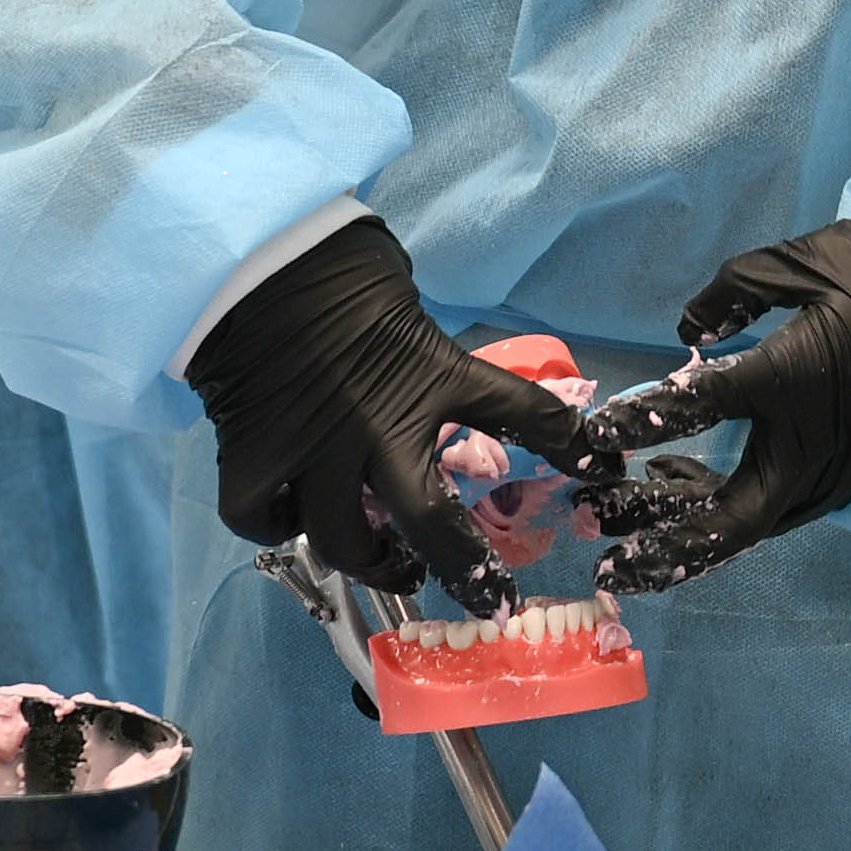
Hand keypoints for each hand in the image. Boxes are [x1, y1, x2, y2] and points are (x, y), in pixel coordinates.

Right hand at [185, 216, 594, 611]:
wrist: (264, 262)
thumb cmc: (351, 285)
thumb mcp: (426, 329)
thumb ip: (460, 379)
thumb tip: (515, 415)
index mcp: (426, 380)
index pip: (520, 413)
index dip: (568, 447)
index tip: (597, 476)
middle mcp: (371, 424)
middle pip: (421, 523)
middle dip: (458, 570)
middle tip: (475, 587)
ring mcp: (309, 445)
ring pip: (340, 539)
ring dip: (369, 560)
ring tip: (386, 560)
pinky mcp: (253, 451)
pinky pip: (263, 517)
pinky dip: (279, 524)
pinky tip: (298, 513)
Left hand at [597, 223, 850, 592]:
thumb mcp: (816, 260)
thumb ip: (739, 288)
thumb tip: (689, 329)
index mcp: (794, 379)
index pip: (699, 406)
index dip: (639, 417)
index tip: (592, 431)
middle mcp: (808, 445)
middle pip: (724, 519)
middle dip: (658, 536)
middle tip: (599, 540)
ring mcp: (829, 476)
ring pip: (744, 525)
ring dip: (680, 532)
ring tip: (616, 536)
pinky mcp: (840, 484)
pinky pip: (767, 511)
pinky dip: (718, 509)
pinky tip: (676, 487)